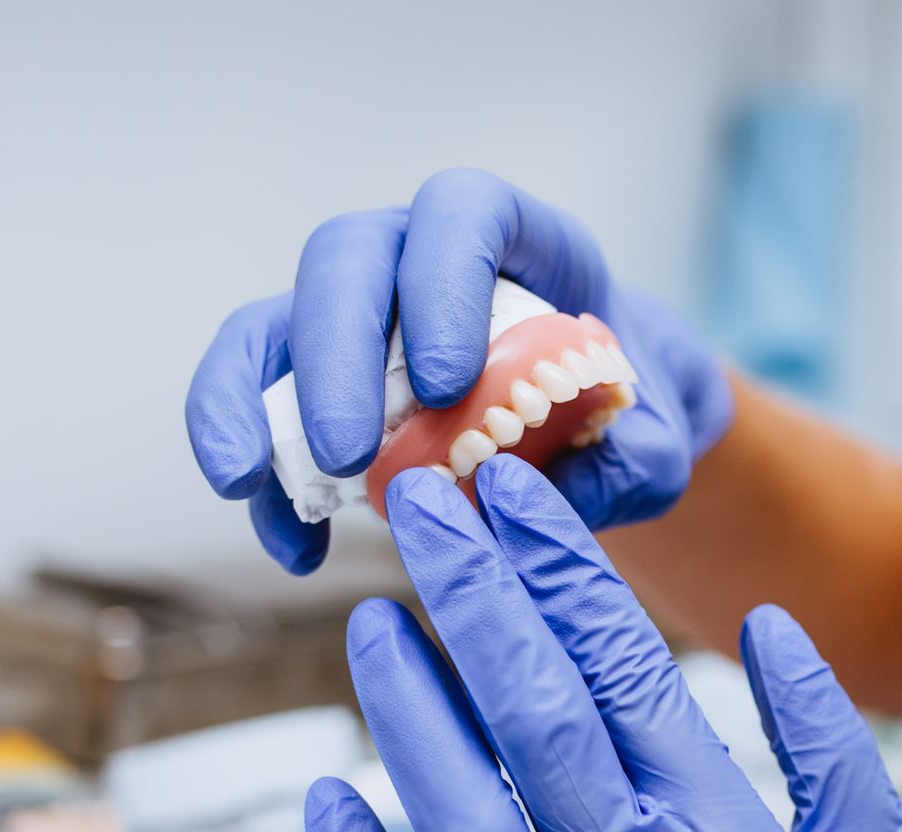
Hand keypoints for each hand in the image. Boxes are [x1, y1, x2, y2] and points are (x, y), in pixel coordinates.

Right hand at [184, 168, 731, 573]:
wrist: (596, 426)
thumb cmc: (623, 410)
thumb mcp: (655, 440)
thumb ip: (633, 461)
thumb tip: (556, 498)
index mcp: (509, 237)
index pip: (460, 213)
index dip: (442, 280)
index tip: (448, 382)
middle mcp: (411, 258)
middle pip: (344, 262)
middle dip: (334, 356)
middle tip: (350, 455)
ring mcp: (351, 317)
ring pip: (272, 325)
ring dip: (248, 404)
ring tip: (247, 484)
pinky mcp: (312, 383)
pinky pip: (255, 410)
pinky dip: (262, 481)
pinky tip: (295, 548)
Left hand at [305, 456, 901, 831]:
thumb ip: (830, 735)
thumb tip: (768, 622)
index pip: (622, 668)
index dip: (559, 571)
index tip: (514, 496)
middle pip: (529, 716)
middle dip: (470, 594)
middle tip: (421, 505)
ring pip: (455, 817)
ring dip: (405, 710)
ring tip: (374, 620)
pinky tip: (329, 795)